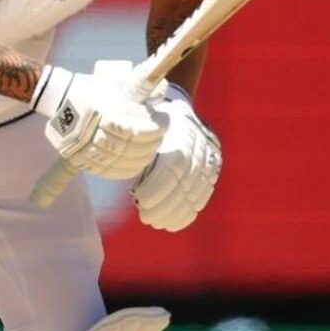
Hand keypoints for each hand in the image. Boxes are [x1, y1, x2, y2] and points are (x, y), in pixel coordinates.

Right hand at [33, 60, 162, 179]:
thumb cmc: (92, 89)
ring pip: (123, 161)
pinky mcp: (82, 161)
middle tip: (160, 132)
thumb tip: (161, 90)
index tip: (165, 119)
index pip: (133, 129)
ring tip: (152, 144)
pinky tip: (140, 159)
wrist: (59, 99)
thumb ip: (136, 87)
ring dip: (144, 154)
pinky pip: (111, 172)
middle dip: (152, 141)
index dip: (155, 128)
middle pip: (130, 147)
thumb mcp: (113, 83)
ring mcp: (83, 149)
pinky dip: (130, 168)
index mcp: (97, 112)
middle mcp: (89, 133)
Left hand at [132, 84, 220, 231]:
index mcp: (180, 127)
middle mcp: (199, 141)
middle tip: (146, 217)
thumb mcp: (137, 122)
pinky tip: (173, 223)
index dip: (158, 185)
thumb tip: (116, 160)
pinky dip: (189, 211)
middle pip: (186, 180)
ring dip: (175, 211)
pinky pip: (204, 193)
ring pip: (196, 190)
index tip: (139, 199)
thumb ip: (132, 140)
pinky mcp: (213, 167)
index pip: (175, 163)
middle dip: (165, 204)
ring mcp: (209, 155)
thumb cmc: (143, 119)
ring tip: (157, 222)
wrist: (172, 107)